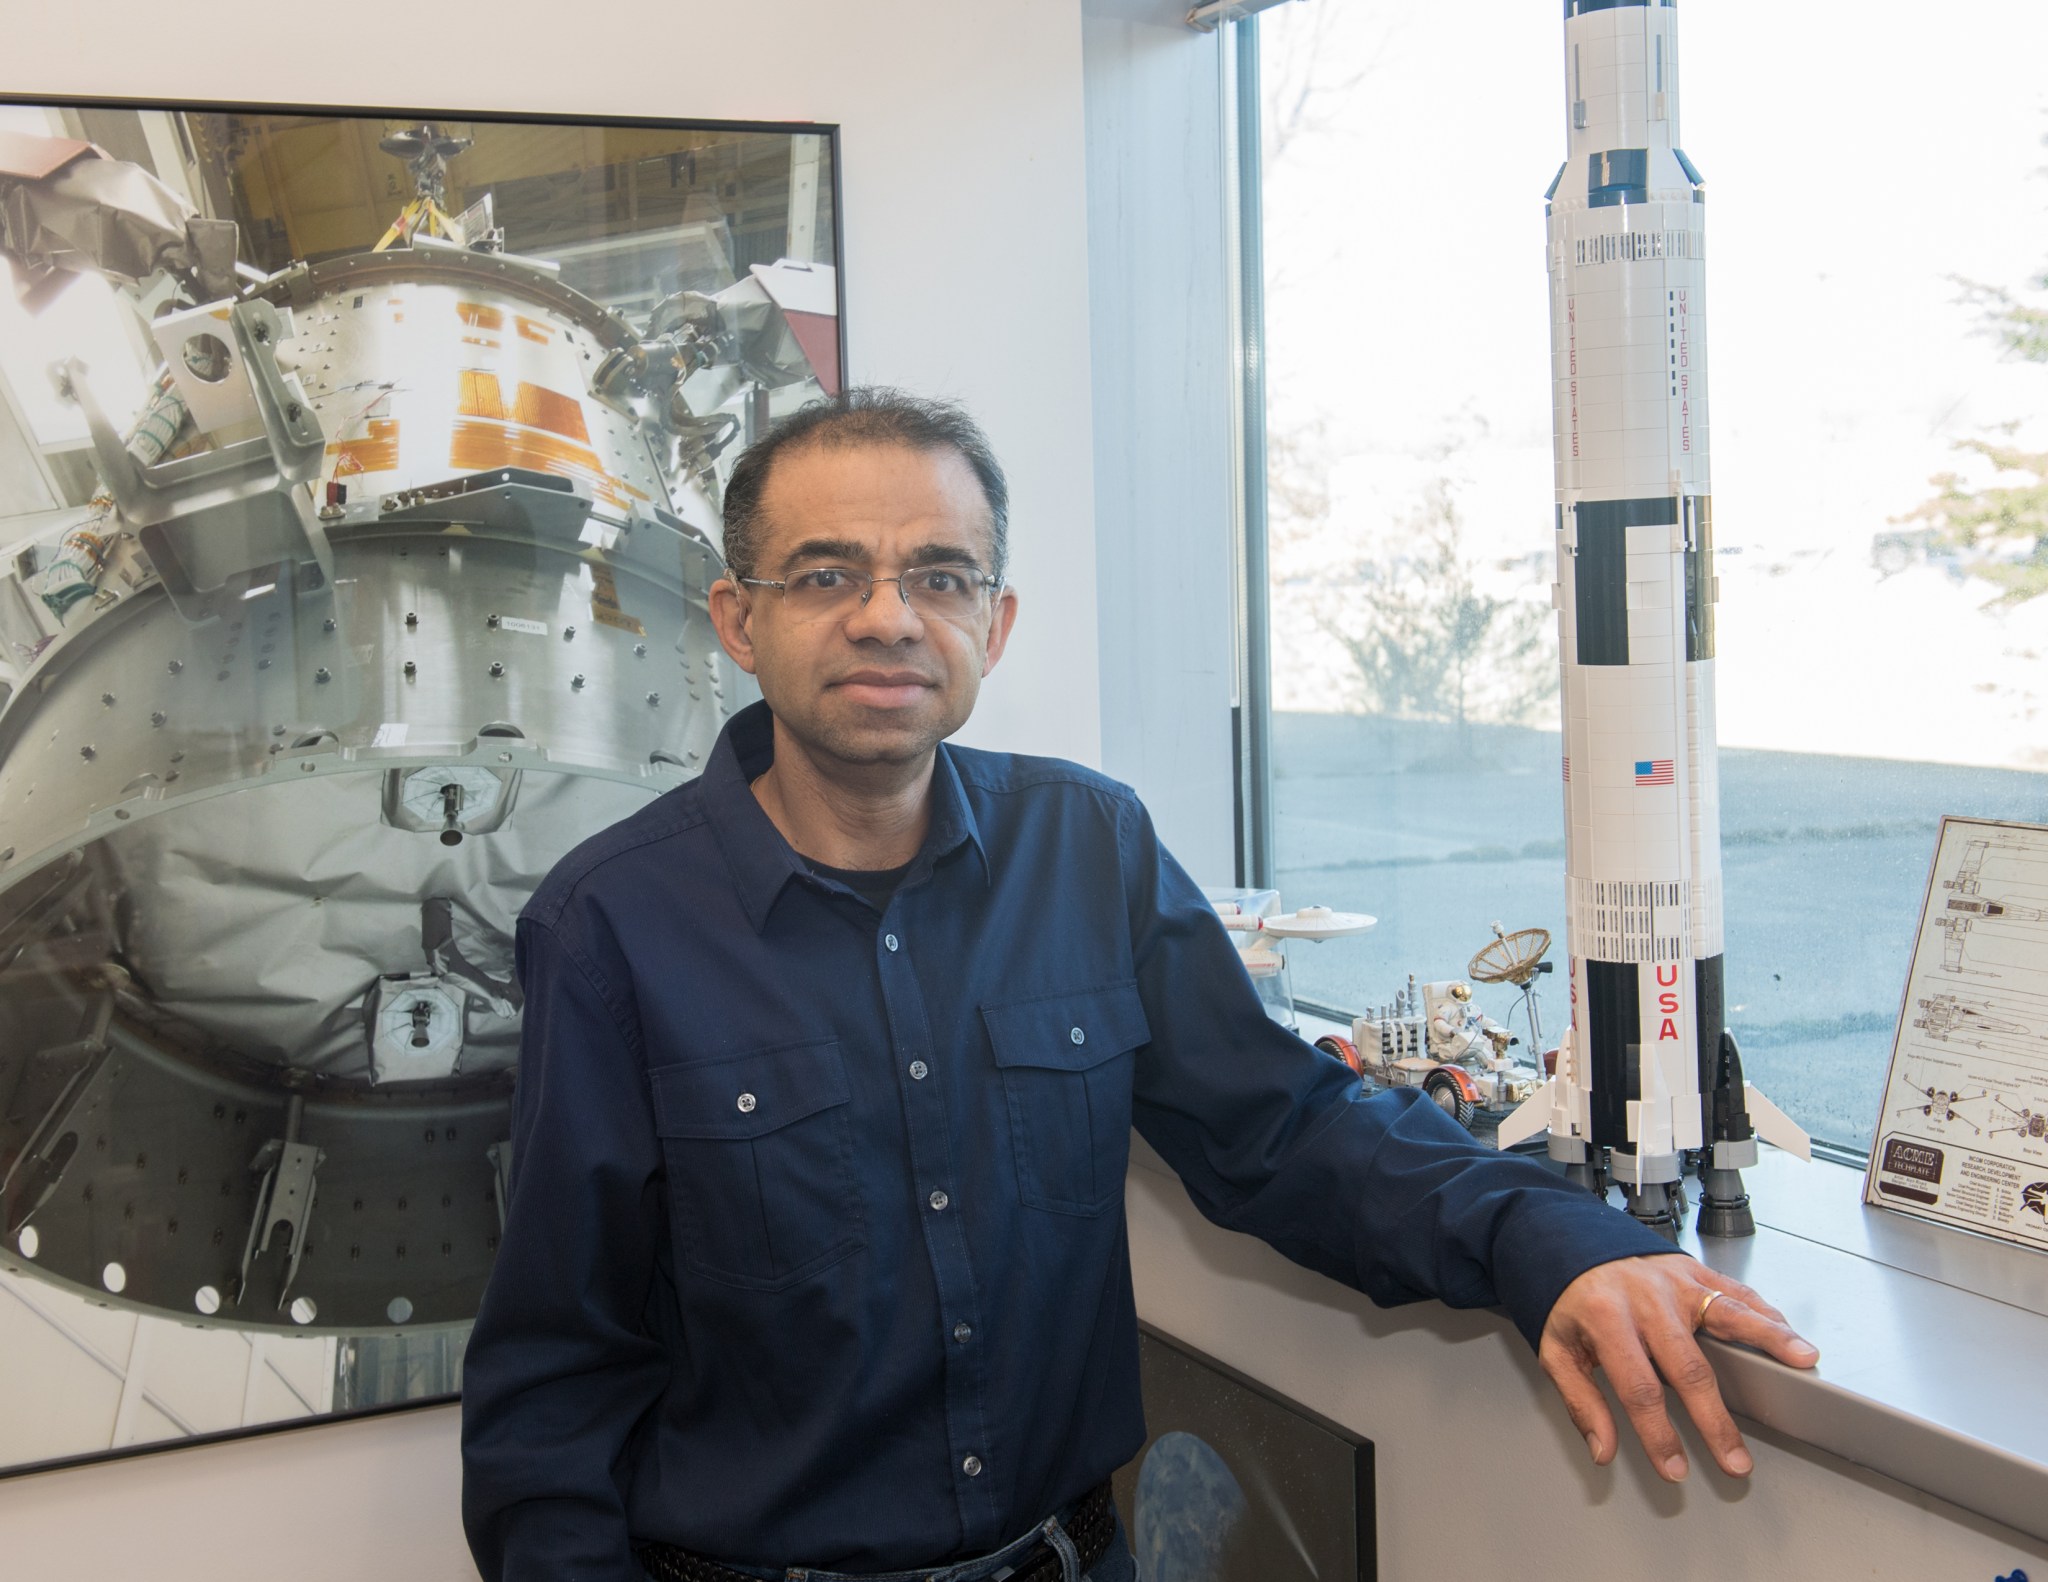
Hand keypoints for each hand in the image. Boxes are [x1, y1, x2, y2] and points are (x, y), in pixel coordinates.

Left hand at [1537, 1256, 1818, 1481]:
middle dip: (1715, 1421)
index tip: (1674, 1469)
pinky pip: (1736, 1292)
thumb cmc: (1568, 1300)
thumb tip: (1603, 1449)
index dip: (1658, 1434)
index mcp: (1605, 1317)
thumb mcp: (1557, 1349)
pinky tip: (1790, 1336)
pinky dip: (1767, 1315)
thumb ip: (1580, 1401)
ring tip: (1801, 1365)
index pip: (1638, 1388)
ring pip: (1728, 1315)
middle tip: (1735, 1461)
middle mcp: (1645, 1297)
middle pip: (1689, 1366)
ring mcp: (1674, 1280)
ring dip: (1769, 1342)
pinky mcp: (1694, 1271)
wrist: (1568, 1241)